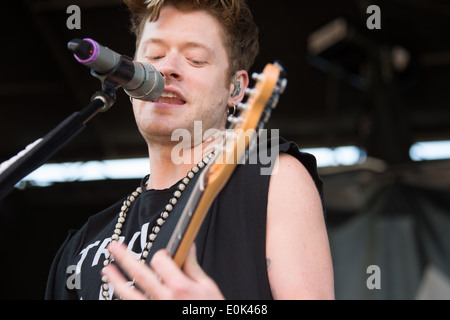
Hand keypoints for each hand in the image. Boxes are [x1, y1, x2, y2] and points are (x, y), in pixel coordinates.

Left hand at [102, 241, 224, 299]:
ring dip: (115, 281)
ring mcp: (155, 309)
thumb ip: (193, 267)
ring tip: (107, 271)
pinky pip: (134, 307)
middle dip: (124, 258)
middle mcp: (164, 298)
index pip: (160, 261)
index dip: (160, 254)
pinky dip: (125, 300)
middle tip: (113, 246)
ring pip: (129, 295)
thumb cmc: (210, 310)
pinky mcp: (153, 317)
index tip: (163, 255)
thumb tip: (189, 247)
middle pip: (138, 274)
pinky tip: (119, 294)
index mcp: (180, 287)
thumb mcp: (208, 287)